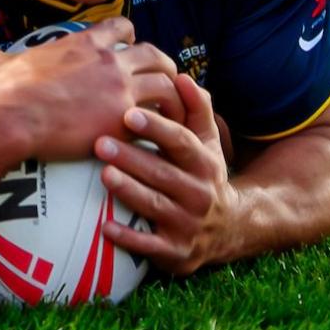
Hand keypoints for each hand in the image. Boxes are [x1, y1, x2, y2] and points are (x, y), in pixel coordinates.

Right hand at [0, 17, 182, 160]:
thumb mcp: (0, 66)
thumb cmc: (3, 94)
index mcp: (84, 44)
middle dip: (165, 66)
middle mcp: (109, 62)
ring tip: (176, 110)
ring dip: (174, 97)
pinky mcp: (122, 120)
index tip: (132, 46)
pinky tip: (164, 137)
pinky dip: (165, 126)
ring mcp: (120, 90)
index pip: (120, 27)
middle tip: (167, 79)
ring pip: (166, 85)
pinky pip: (159, 120)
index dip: (130, 36)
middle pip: (154, 54)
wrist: (10, 118)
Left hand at [95, 74, 236, 275]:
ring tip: (103, 174)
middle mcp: (200, 194)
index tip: (128, 114)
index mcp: (205, 163)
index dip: (157, 128)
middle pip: (163, 173)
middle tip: (99, 143)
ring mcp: (188, 224)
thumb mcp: (208, 142)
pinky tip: (104, 227)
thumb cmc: (205, 174)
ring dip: (128, 190)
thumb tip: (180, 76)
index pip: (181, 142)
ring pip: (154, 206)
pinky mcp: (176, 252)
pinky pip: (149, 245)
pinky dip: (128, 238)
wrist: (229, 228)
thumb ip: (197, 108)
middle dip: (132, 158)